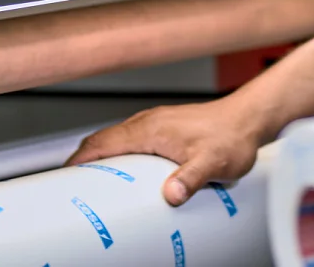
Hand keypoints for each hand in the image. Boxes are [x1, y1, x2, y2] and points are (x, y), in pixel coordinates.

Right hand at [66, 97, 270, 205]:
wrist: (250, 119)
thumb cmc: (232, 136)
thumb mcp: (213, 163)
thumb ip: (191, 177)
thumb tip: (170, 194)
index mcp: (149, 129)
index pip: (101, 142)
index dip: (78, 160)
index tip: (64, 178)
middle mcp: (148, 123)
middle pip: (103, 141)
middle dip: (84, 162)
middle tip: (75, 189)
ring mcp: (156, 124)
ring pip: (117, 141)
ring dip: (103, 159)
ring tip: (96, 185)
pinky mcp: (165, 129)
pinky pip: (132, 142)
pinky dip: (120, 156)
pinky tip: (128, 175)